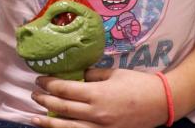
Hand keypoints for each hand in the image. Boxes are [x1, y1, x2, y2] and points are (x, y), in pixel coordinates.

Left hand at [29, 68, 168, 127]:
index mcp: (97, 93)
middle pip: (63, 108)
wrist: (161, 103)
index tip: (40, 79)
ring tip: (34, 117)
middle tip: (34, 94)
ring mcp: (101, 127)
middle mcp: (96, 113)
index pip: (65, 89)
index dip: (49, 84)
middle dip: (45, 101)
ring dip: (49, 122)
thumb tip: (76, 74)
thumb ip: (92, 74)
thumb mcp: (113, 73)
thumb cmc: (137, 84)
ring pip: (68, 127)